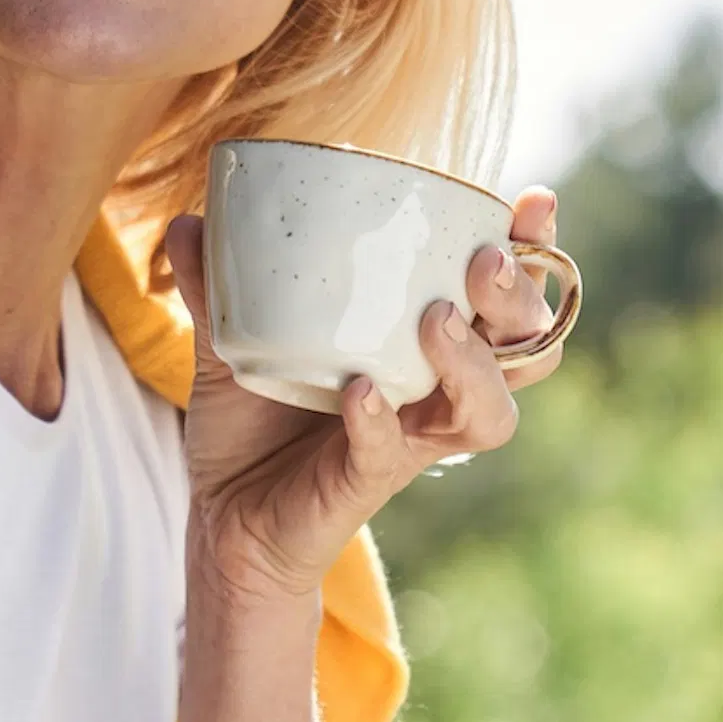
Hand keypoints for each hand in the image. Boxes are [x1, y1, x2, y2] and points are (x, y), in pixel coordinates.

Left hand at [164, 187, 565, 604]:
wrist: (223, 519)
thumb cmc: (254, 424)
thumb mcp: (234, 341)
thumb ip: (218, 285)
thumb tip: (189, 220)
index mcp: (425, 346)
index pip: (504, 298)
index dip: (533, 254)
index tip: (533, 203)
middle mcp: (434, 394)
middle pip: (524, 350)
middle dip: (519, 301)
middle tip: (484, 262)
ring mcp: (408, 442)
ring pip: (487, 413)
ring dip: (473, 363)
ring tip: (437, 319)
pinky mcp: (366, 484)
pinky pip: (389, 453)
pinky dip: (379, 421)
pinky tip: (360, 391)